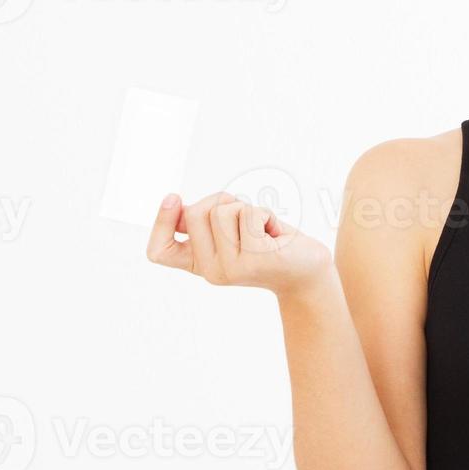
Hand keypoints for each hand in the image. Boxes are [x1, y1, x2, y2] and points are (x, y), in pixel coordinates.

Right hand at [145, 191, 330, 298]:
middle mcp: (212, 271)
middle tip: (246, 217)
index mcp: (201, 264)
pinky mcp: (255, 259)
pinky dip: (266, 214)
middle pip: (196, 213)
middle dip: (222, 201)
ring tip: (263, 229)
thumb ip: (205, 222)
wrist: (308, 270)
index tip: (174, 198)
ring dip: (247, 208)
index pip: (160, 251)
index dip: (160, 222)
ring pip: (223, 210)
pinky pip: (249, 214)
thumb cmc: (269, 245)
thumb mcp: (231, 233)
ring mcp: (232, 268)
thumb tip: (176, 204)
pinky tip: (276, 234)